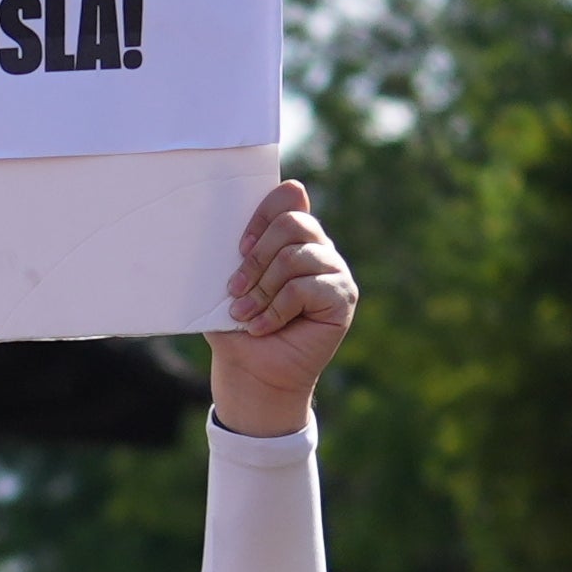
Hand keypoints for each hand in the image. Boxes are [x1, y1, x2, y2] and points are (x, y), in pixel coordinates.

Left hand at [202, 182, 355, 438]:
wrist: (252, 374)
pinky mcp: (343, 298)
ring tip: (244, 314)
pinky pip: (304, 288)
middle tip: (234, 287)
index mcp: (292, 236)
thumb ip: (236, 254)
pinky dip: (276, 310)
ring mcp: (334, 272)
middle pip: (292, 222)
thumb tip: (234, 232)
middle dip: (257, 256)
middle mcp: (318, 248)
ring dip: (262, 289)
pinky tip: (262, 327)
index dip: (262, 213)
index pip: (288, 197)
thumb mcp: (227, 284)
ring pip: (295, 257)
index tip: (239, 245)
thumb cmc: (237, 327)